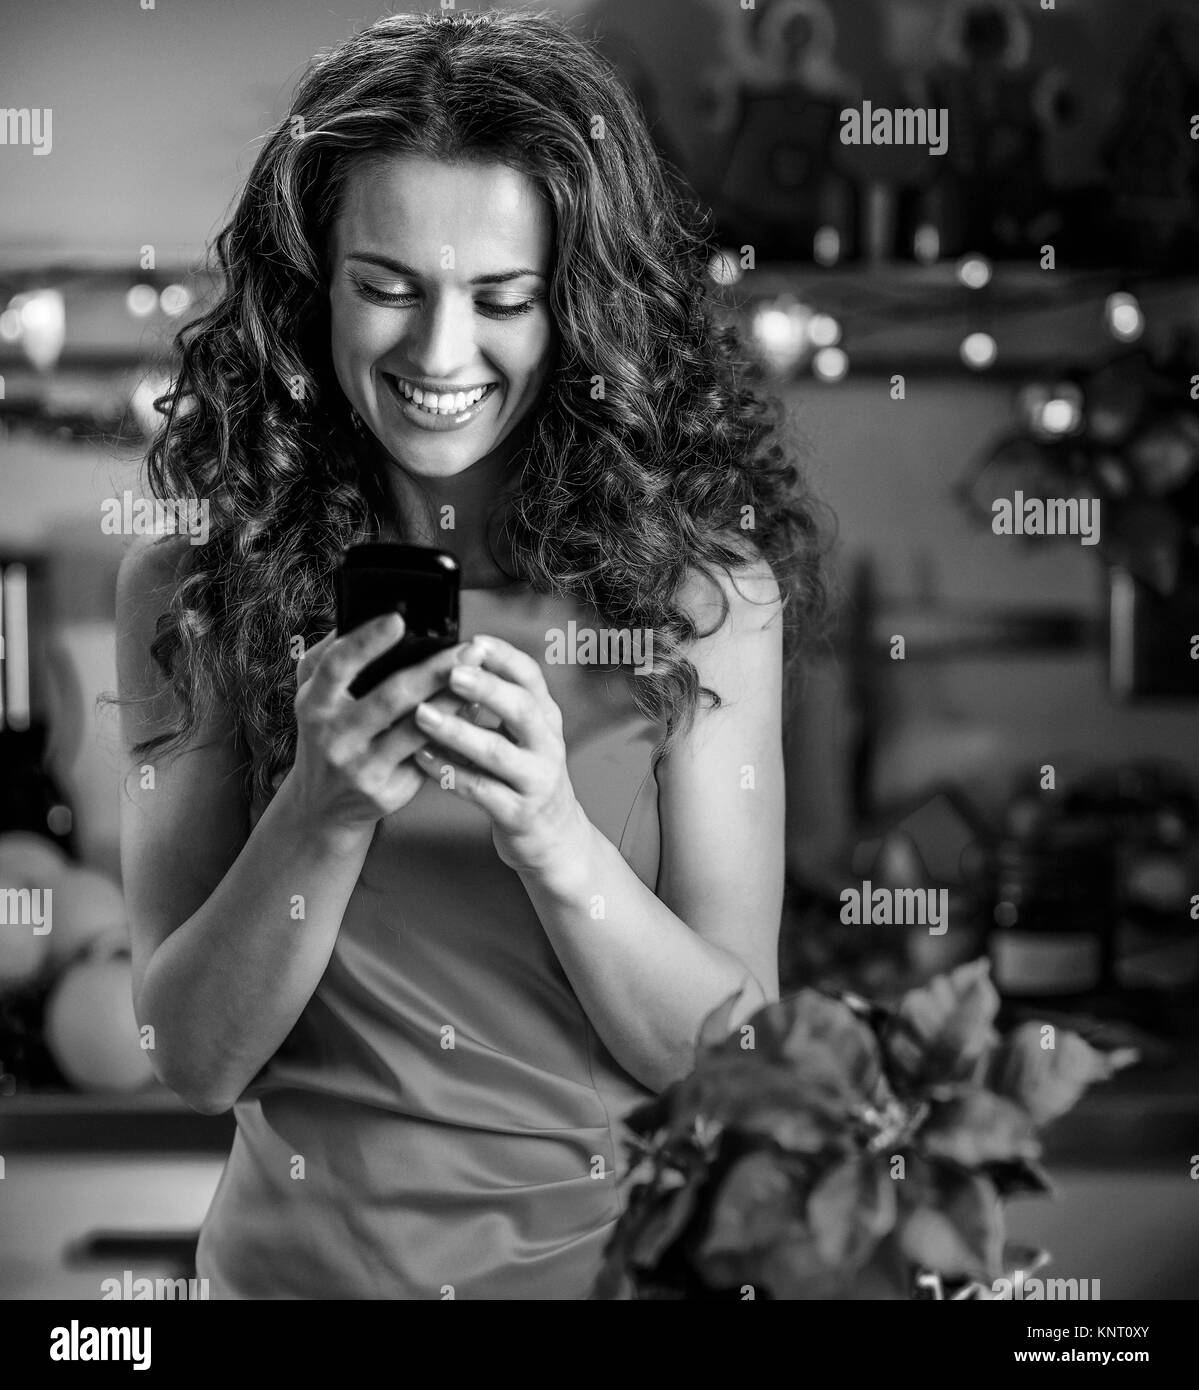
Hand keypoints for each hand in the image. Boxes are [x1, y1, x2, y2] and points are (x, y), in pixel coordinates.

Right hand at [283, 615, 485, 840]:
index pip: (336, 665)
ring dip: (452, 699)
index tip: (398, 618)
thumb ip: (331, 656)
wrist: (324, 805)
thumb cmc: (327, 734)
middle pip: (390, 696)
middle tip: (468, 648)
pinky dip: (452, 729)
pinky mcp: (385, 790)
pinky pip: (427, 754)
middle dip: (434, 670)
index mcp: (314, 702)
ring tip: (481, 676)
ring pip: (416, 727)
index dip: (366, 641)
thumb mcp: (314, 696)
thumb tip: (363, 615)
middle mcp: (333, 735)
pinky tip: (472, 710)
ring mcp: (360, 765)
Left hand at [411, 636, 589, 875]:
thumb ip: (494, 702)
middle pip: (522, 709)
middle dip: (485, 688)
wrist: (553, 836)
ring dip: (457, 731)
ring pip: (497, 753)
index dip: (504, 657)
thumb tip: (451, 660)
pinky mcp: (518, 813)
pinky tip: (420, 758)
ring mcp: (536, 781)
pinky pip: (479, 790)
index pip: (531, 677)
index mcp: (546, 717)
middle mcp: (547, 745)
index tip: (473, 641)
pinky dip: (448, 773)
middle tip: (450, 673)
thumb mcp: (521, 733)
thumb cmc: (524, 774)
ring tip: (421, 715)